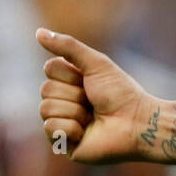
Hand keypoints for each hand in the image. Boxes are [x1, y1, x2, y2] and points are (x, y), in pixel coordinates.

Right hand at [36, 28, 154, 164]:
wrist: (137, 123)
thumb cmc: (121, 93)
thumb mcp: (96, 64)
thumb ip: (68, 47)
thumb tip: (38, 32)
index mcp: (71, 82)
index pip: (50, 69)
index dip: (70, 73)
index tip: (91, 80)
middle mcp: (65, 101)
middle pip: (45, 89)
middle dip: (74, 94)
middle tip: (94, 101)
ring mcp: (63, 122)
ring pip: (45, 109)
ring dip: (75, 111)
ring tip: (93, 116)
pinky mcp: (64, 143)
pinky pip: (50, 129)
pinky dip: (71, 128)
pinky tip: (86, 132)